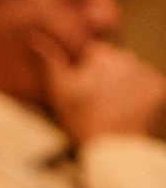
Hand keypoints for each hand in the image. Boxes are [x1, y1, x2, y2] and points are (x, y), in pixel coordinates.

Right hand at [32, 34, 165, 142]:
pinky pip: (147, 86)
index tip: (78, 87)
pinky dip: (139, 95)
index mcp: (102, 55)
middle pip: (113, 60)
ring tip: (109, 108)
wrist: (114, 149)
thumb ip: (48, 62)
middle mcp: (128, 58)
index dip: (82, 68)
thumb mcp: (58, 91)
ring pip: (130, 72)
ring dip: (122, 84)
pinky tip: (126, 110)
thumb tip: (33, 38)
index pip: (91, 51)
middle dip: (104, 74)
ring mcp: (146, 74)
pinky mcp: (159, 90)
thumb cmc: (83, 120)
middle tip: (92, 101)